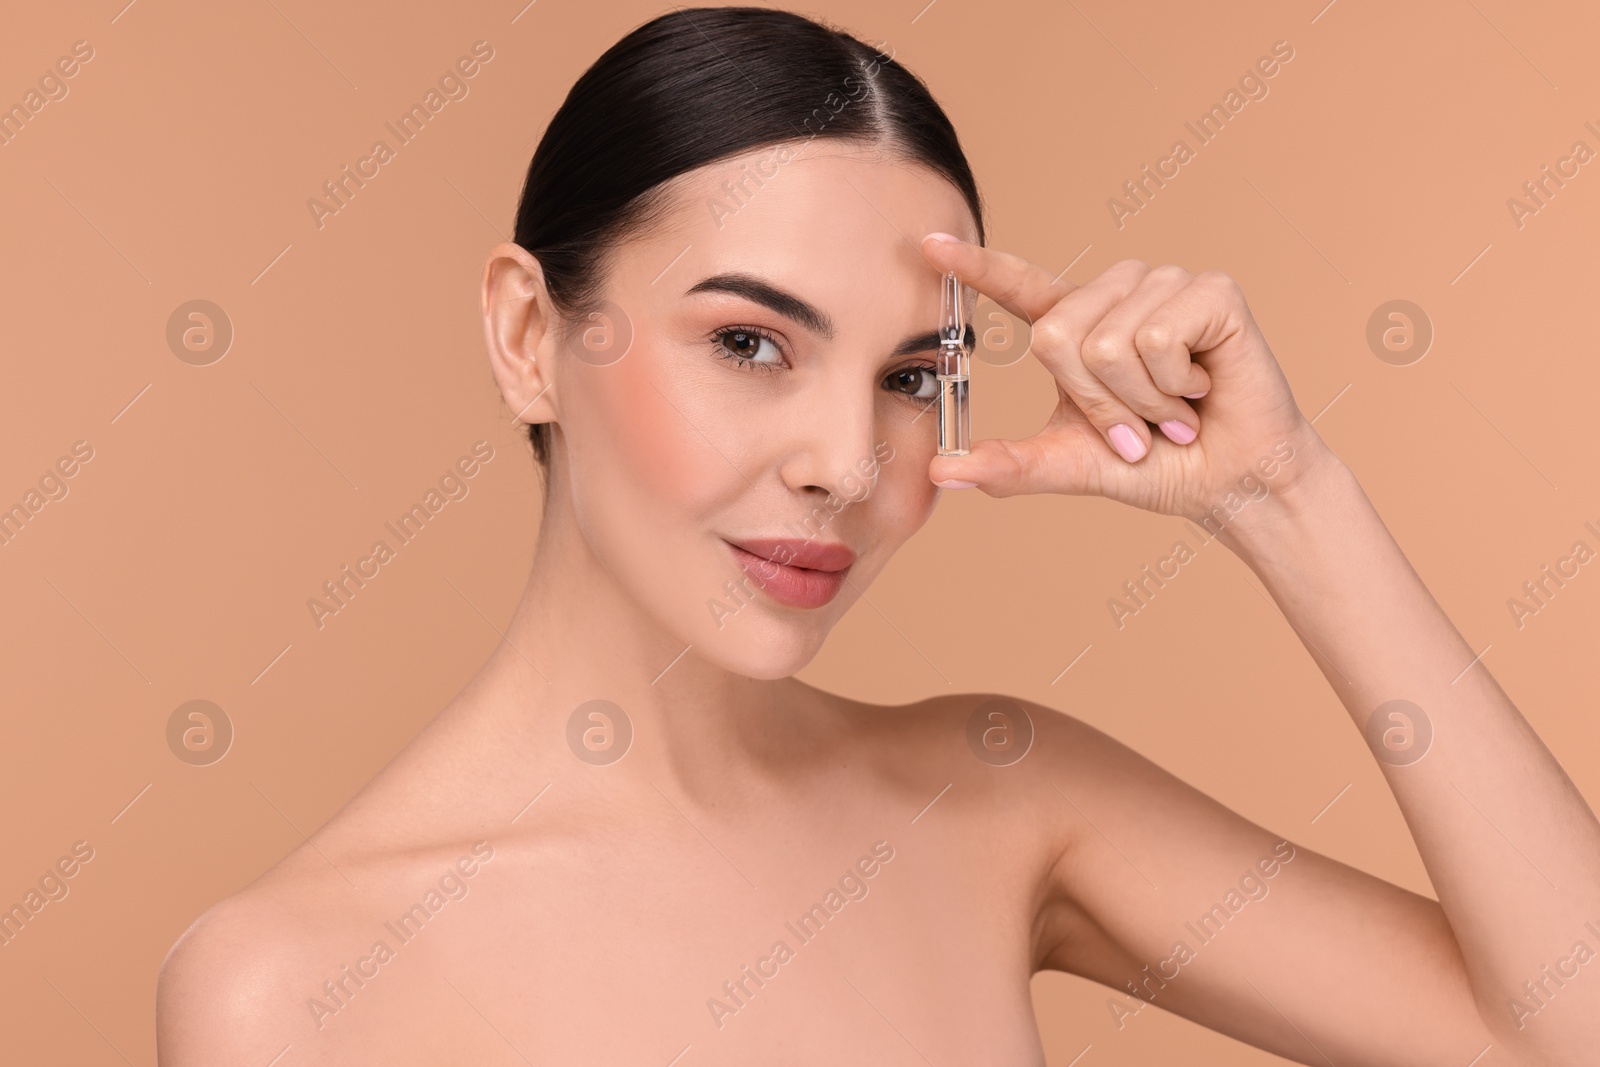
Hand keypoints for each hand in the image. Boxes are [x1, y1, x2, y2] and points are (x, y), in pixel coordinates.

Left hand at [920, 234, 1328, 521]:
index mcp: (1079, 325)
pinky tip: (1202, 389)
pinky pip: (1158, 338)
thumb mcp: (1070, 465)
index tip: (927, 243)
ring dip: (1141, 400)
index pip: (1020, 287)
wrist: (1230, 484)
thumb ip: (1008, 465)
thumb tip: (939, 472)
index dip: (976, 267)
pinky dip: (1174, 384)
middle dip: (1097, 403)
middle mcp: (1119, 293)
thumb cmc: (1157, 467)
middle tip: (1141, 425)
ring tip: (1175, 409)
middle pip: (1059, 337)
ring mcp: (1166, 285)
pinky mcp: (1212, 290)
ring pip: (1109, 342)